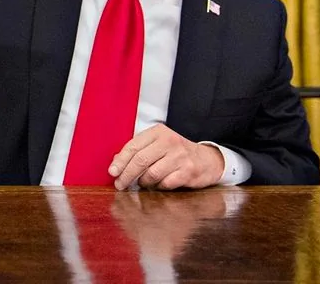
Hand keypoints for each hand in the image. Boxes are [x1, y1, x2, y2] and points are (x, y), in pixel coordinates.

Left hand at [108, 124, 225, 189]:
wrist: (207, 160)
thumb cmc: (176, 153)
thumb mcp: (157, 145)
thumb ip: (138, 151)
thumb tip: (116, 162)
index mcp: (158, 132)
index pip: (133, 146)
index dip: (120, 161)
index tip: (112, 172)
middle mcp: (169, 141)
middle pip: (140, 160)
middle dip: (126, 175)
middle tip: (120, 185)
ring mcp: (180, 156)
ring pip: (152, 173)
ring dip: (143, 182)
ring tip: (143, 183)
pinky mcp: (188, 171)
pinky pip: (165, 183)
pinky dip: (158, 187)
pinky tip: (158, 185)